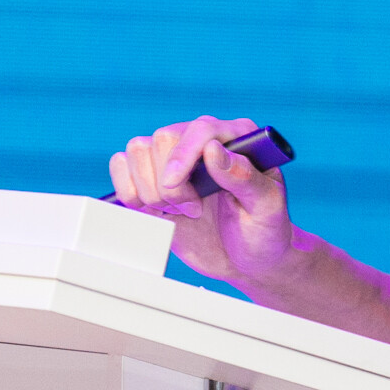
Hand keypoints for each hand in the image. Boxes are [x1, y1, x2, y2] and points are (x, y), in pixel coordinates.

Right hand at [107, 116, 300, 288]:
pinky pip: (122, 167)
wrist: (248, 259)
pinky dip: (130, 193)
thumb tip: (213, 150)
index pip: (200, 129)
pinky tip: (158, 211)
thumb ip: (245, 178)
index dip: (183, 155)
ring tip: (180, 211)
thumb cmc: (264, 232)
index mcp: (237, 139)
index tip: (175, 184)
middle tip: (194, 210)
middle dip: (170, 183)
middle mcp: (202, 142)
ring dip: (151, 190)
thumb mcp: (267, 208)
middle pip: (162, 139)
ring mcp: (175, 160)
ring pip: (137, 151)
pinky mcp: (152, 179)